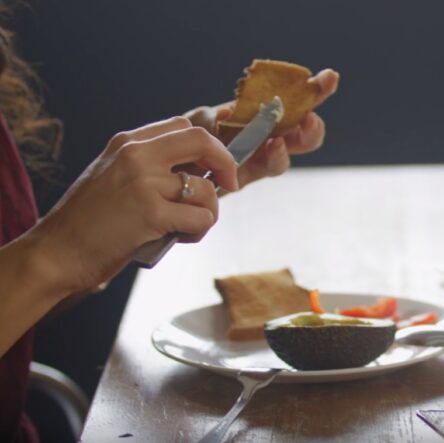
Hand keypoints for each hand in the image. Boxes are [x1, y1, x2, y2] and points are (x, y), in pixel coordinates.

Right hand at [27, 117, 238, 293]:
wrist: (56, 252)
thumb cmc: (88, 223)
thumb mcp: (112, 177)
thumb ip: (147, 167)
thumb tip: (195, 172)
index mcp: (127, 143)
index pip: (184, 127)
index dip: (209, 147)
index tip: (215, 168)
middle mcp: (136, 155)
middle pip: (202, 141)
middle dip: (226, 163)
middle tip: (230, 186)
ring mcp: (143, 182)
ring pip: (207, 188)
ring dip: (209, 213)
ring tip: (187, 229)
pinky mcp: (150, 213)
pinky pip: (201, 217)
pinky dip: (198, 231)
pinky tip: (179, 239)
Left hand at [184, 68, 338, 188]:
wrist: (164, 172)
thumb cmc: (185, 140)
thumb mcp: (194, 120)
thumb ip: (210, 116)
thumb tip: (230, 112)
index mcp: (259, 115)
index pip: (294, 101)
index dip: (315, 90)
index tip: (331, 78)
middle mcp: (266, 138)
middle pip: (302, 135)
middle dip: (313, 127)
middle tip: (311, 119)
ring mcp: (257, 160)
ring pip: (287, 156)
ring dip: (292, 146)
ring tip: (284, 139)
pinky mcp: (245, 179)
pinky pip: (265, 170)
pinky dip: (272, 158)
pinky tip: (271, 147)